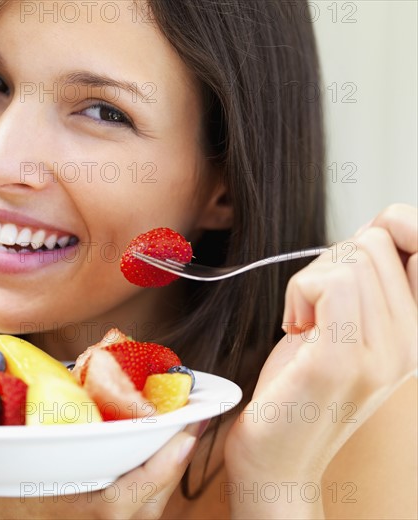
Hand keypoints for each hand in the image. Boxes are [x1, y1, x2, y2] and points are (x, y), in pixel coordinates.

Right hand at [0, 423, 201, 518]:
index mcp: (51, 516)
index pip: (113, 507)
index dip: (151, 477)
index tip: (184, 438)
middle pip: (142, 502)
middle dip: (171, 462)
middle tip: (196, 416)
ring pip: (143, 504)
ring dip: (165, 465)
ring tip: (188, 422)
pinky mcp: (86, 513)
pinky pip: (132, 502)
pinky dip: (149, 473)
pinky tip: (159, 444)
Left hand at [224, 204, 416, 515]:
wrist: (278, 454)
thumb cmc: (299, 385)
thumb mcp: (342, 325)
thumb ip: (363, 280)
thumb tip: (377, 225)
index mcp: (414, 330)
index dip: (386, 227)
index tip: (348, 260)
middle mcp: (412, 341)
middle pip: (375, 241)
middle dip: (330, 262)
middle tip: (313, 306)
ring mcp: (383, 353)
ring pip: (353, 256)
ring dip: (309, 280)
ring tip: (304, 321)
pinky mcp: (343, 360)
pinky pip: (332, 282)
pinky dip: (300, 291)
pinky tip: (295, 326)